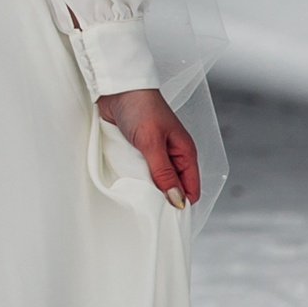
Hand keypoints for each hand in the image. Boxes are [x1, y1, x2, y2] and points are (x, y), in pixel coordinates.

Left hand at [97, 88, 199, 207]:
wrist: (116, 87)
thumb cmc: (140, 107)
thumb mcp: (152, 143)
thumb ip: (163, 173)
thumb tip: (177, 201)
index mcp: (184, 153)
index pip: (191, 189)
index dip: (181, 204)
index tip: (165, 219)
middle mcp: (172, 155)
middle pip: (172, 188)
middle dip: (160, 199)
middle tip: (146, 210)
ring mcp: (154, 154)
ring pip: (154, 182)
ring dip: (144, 189)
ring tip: (133, 196)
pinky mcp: (138, 152)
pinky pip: (139, 173)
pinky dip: (133, 178)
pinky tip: (125, 183)